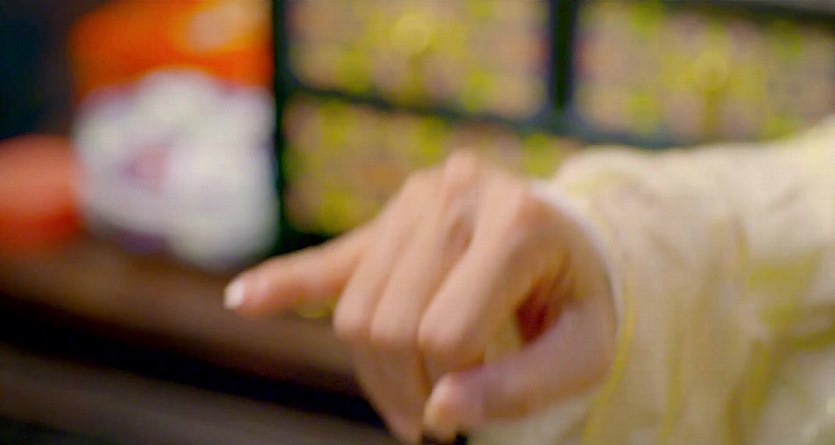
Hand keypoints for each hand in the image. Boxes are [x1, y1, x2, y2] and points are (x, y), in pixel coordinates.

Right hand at [225, 151, 615, 442]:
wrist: (571, 239)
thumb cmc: (580, 298)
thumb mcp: (582, 350)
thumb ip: (522, 386)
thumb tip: (440, 411)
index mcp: (518, 222)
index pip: (448, 332)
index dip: (451, 389)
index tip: (466, 415)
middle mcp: (459, 194)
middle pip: (390, 321)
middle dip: (406, 388)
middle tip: (432, 423)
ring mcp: (418, 198)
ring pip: (357, 308)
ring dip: (374, 369)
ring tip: (408, 396)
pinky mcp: (390, 214)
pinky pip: (330, 259)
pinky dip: (285, 284)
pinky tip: (244, 301)